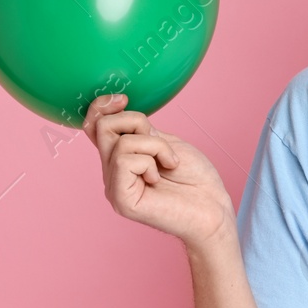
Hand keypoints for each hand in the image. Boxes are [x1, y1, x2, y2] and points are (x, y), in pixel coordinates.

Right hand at [84, 94, 234, 250]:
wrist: (213, 209)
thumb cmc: (196, 179)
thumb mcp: (166, 143)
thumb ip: (139, 132)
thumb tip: (117, 113)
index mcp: (121, 159)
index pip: (94, 128)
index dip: (100, 107)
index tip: (123, 99)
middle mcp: (112, 173)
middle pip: (101, 128)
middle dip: (136, 123)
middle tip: (161, 144)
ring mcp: (114, 187)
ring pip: (120, 143)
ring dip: (155, 146)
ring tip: (169, 164)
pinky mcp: (121, 199)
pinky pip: (124, 161)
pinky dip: (150, 161)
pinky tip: (160, 178)